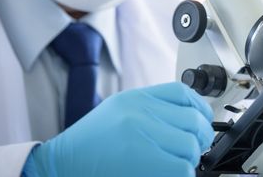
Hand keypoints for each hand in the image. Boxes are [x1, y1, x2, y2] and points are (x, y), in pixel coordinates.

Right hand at [23, 83, 213, 176]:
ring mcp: (141, 137)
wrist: (59, 164)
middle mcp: (139, 113)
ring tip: (177, 163)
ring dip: (190, 158)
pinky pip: (181, 168)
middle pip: (193, 120)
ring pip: (190, 146)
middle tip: (194, 147)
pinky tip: (168, 173)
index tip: (202, 119)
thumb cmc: (89, 142)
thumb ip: (151, 108)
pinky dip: (181, 173)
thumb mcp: (118, 110)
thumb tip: (188, 116)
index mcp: (135, 98)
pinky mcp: (143, 163)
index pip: (183, 93)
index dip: (200, 107)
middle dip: (201, 136)